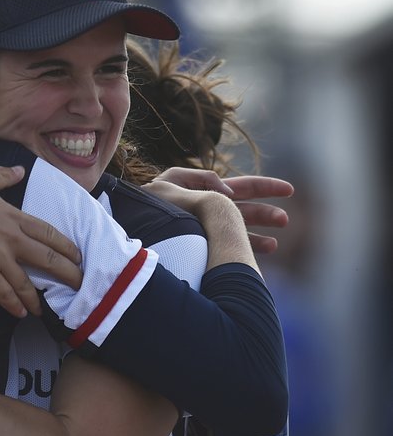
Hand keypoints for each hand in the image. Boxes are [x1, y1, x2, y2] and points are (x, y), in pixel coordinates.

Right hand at [0, 166, 82, 317]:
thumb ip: (1, 176)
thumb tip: (20, 169)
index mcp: (13, 217)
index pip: (49, 233)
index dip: (67, 246)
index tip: (78, 256)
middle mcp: (12, 239)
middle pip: (49, 259)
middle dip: (68, 274)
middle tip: (79, 284)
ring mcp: (0, 258)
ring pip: (27, 283)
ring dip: (38, 298)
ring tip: (45, 309)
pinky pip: (4, 293)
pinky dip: (15, 305)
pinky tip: (21, 313)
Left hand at [153, 168, 292, 253]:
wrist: (143, 256)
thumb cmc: (165, 220)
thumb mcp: (194, 199)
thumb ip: (215, 193)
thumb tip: (229, 194)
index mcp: (173, 186)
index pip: (210, 179)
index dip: (224, 187)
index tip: (228, 197)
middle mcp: (184, 204)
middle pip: (228, 196)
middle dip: (257, 195)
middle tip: (291, 191)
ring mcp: (190, 226)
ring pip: (229, 221)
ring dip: (256, 223)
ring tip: (282, 227)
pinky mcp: (195, 246)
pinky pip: (224, 241)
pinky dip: (244, 243)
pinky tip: (269, 247)